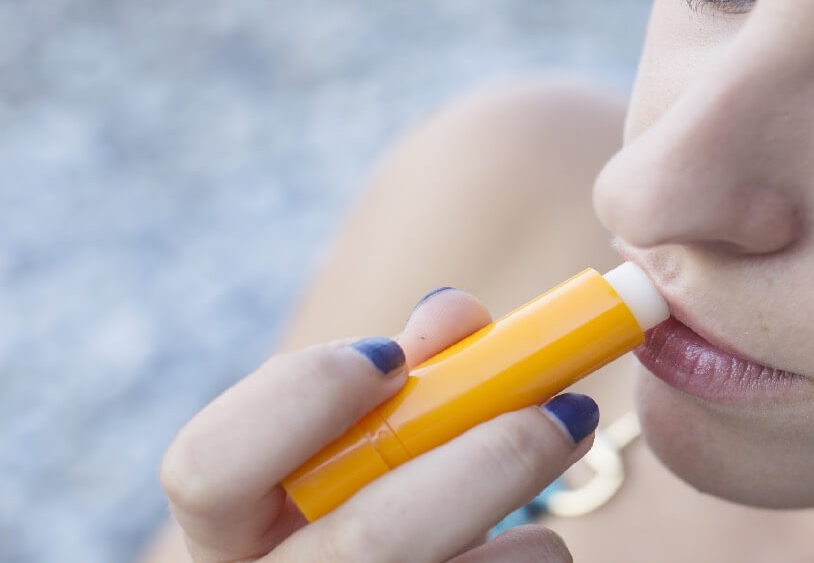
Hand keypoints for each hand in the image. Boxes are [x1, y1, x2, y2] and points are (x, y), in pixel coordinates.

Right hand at [160, 288, 597, 561]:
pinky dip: (533, 557)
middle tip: (567, 408)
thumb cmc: (366, 499)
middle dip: (487, 460)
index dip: (302, 398)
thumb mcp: (356, 441)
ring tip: (559, 464)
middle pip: (373, 542)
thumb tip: (458, 315)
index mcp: (228, 534)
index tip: (391, 357)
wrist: (402, 562)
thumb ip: (400, 373)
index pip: (208, 468)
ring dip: (529, 518)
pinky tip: (528, 540)